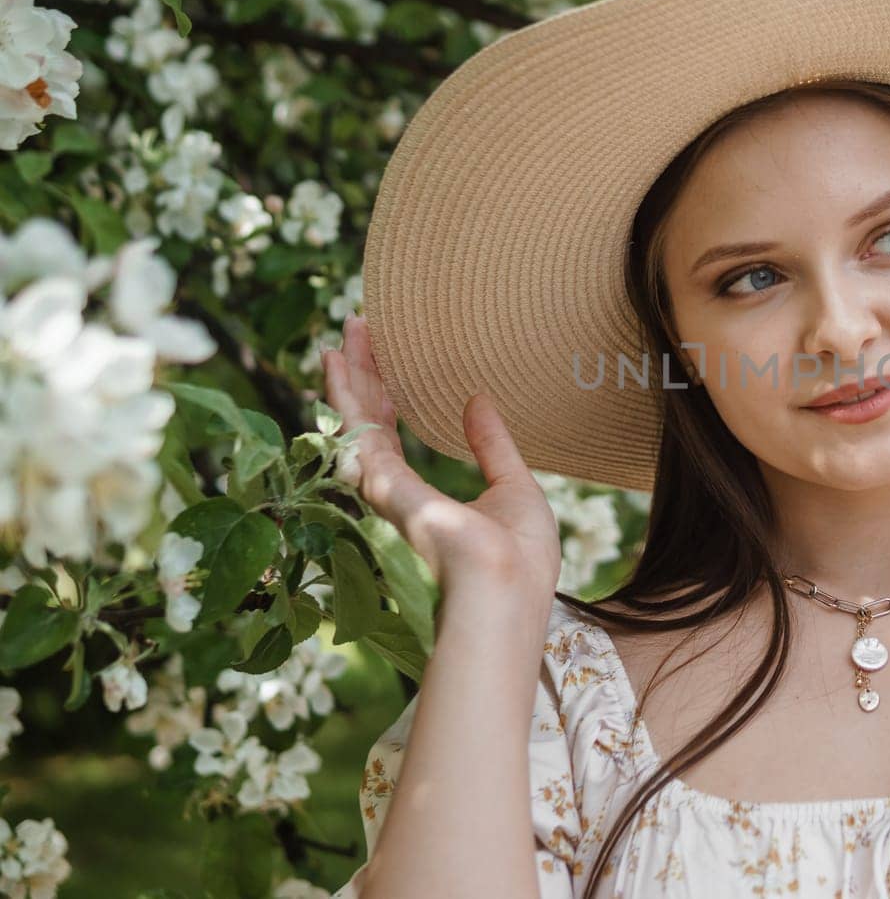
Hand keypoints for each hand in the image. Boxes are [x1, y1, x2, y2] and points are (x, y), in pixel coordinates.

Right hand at [321, 314, 562, 593]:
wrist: (508, 591)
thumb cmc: (519, 556)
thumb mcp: (514, 488)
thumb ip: (492, 446)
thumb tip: (478, 402)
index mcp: (425, 502)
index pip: (393, 440)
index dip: (385, 397)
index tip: (382, 358)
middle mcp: (396, 497)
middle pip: (368, 425)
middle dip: (362, 377)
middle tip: (357, 329)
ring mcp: (385, 493)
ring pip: (356, 423)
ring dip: (350, 376)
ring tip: (347, 332)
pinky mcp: (382, 488)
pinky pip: (356, 431)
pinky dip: (345, 395)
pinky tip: (338, 364)